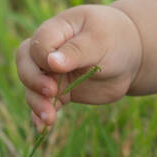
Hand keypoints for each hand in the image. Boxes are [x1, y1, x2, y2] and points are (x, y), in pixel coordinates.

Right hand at [15, 3, 143, 131]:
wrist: (130, 57)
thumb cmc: (115, 40)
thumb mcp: (100, 41)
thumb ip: (76, 51)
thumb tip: (51, 62)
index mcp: (56, 30)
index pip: (38, 44)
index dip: (44, 58)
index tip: (58, 68)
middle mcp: (48, 51)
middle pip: (26, 64)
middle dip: (33, 80)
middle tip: (50, 93)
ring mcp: (51, 72)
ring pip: (31, 86)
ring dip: (36, 102)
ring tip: (49, 119)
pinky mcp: (59, 91)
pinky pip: (43, 103)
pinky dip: (40, 114)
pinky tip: (42, 127)